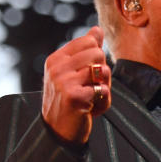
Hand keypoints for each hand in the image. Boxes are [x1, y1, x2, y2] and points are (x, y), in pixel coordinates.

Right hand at [41, 27, 111, 143]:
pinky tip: (92, 109)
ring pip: (102, 70)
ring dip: (104, 88)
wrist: (58, 132)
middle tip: (91, 88)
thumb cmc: (70, 101)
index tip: (87, 74)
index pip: (89, 41)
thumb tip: (97, 29)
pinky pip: (103, 89)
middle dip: (102, 72)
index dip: (97, 58)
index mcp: (56, 59)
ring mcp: (63, 81)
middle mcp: (57, 67)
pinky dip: (104, 101)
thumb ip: (86, 51)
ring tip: (92, 99)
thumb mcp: (74, 73)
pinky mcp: (73, 96)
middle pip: (98, 53)